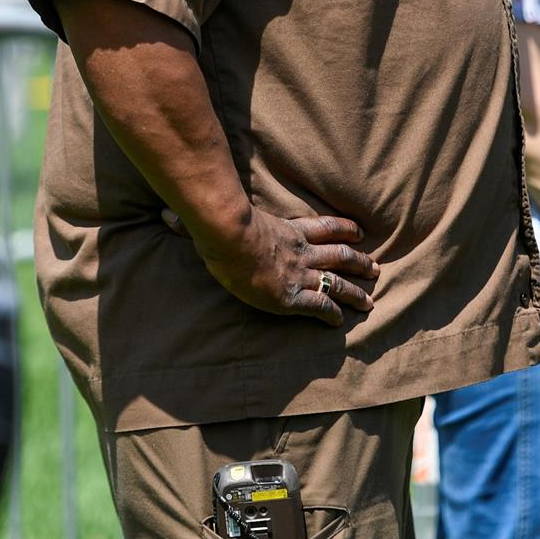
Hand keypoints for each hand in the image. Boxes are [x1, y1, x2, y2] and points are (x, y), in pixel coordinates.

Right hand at [164, 207, 377, 326]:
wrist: (231, 238)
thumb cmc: (224, 224)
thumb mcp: (219, 217)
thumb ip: (197, 218)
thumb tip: (164, 216)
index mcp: (288, 230)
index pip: (323, 227)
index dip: (343, 228)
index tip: (358, 231)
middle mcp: (301, 252)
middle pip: (339, 255)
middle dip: (359, 262)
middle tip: (375, 268)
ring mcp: (299, 274)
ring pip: (337, 281)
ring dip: (356, 291)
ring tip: (370, 300)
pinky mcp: (293, 297)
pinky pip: (320, 306)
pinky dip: (332, 313)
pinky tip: (340, 322)